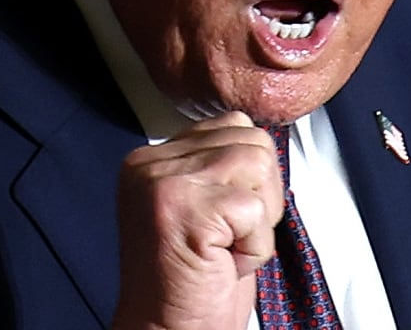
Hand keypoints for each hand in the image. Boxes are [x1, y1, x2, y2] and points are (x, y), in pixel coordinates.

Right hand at [113, 111, 284, 329]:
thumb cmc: (191, 284)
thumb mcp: (203, 207)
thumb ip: (218, 166)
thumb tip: (260, 138)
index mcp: (151, 158)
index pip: (232, 125)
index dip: (249, 178)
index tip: (223, 218)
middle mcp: (150, 164)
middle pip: (252, 140)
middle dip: (259, 195)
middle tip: (226, 237)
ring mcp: (164, 183)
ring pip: (259, 164)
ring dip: (259, 219)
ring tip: (225, 247)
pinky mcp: (185, 209)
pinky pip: (257, 209)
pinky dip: (255, 246)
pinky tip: (223, 262)